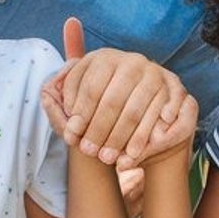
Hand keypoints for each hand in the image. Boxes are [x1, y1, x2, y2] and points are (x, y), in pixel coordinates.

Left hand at [44, 18, 191, 168]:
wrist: (141, 100)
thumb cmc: (103, 101)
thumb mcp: (80, 93)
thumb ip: (61, 93)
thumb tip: (44, 93)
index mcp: (106, 57)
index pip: (90, 87)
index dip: (80, 113)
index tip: (72, 136)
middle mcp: (132, 61)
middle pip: (112, 101)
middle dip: (99, 130)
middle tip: (89, 153)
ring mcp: (154, 73)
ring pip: (134, 111)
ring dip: (120, 138)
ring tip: (109, 159)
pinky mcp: (174, 87)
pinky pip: (158, 116)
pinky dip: (144, 137)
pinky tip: (132, 155)